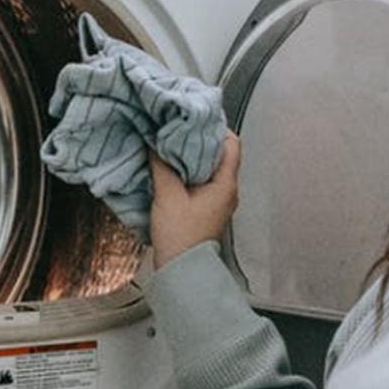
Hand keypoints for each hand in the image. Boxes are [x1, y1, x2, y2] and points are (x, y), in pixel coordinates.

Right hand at [149, 132, 240, 268]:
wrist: (182, 270)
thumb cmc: (181, 239)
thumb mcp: (168, 196)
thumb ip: (162, 165)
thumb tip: (156, 144)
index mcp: (225, 185)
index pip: (232, 143)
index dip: (215, 126)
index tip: (195, 117)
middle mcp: (227, 192)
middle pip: (220, 153)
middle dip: (199, 138)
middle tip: (179, 127)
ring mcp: (219, 201)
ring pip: (210, 167)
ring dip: (192, 155)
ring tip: (172, 145)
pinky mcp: (207, 208)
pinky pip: (202, 181)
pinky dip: (189, 170)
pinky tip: (172, 168)